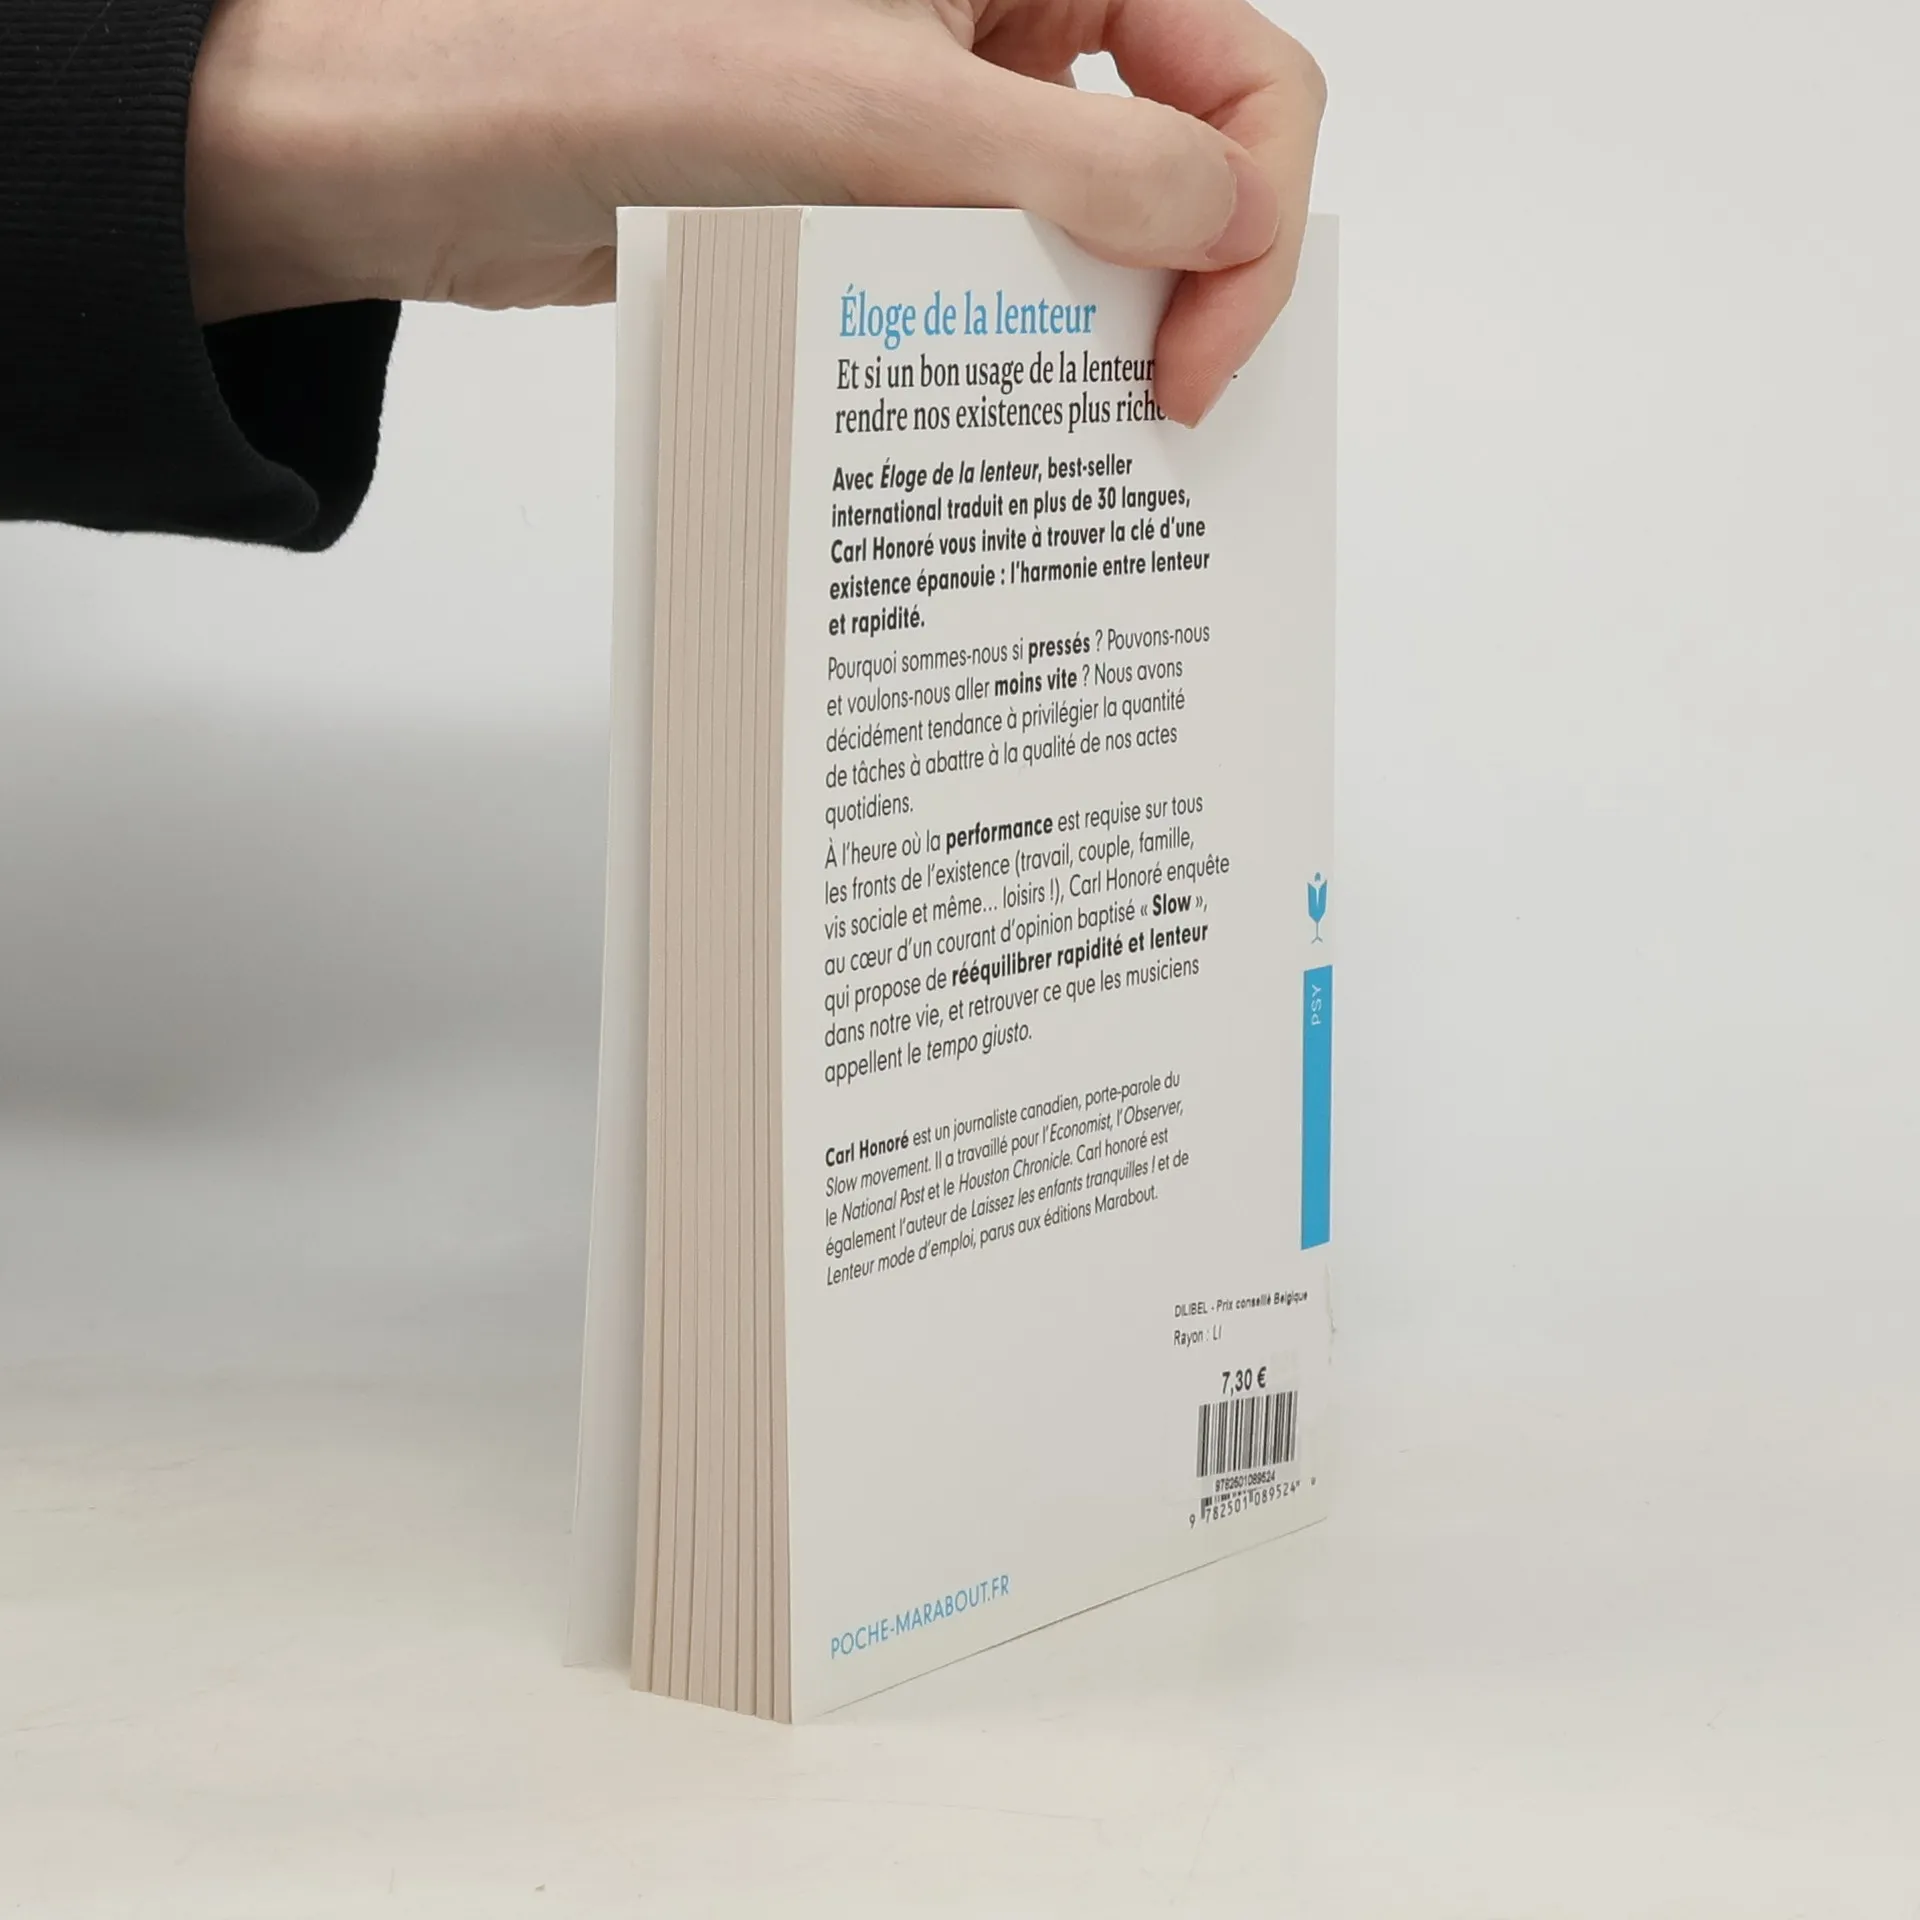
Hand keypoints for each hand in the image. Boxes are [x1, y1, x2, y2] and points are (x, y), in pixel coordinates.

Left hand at [186, 0, 1324, 422]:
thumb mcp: (888, 121)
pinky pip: (995, 273)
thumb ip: (1090, 168)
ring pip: (1091, 228)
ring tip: (1067, 434)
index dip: (1251, 223)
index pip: (1242, 74)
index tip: (1192, 364)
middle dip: (1184, 286)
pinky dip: (1008, 349)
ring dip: (1093, 332)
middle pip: (1184, 154)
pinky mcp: (880, 196)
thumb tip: (1230, 227)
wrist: (439, 148)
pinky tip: (990, 418)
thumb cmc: (617, 74)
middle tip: (1149, 414)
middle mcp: (1003, 18)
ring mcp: (942, 111)